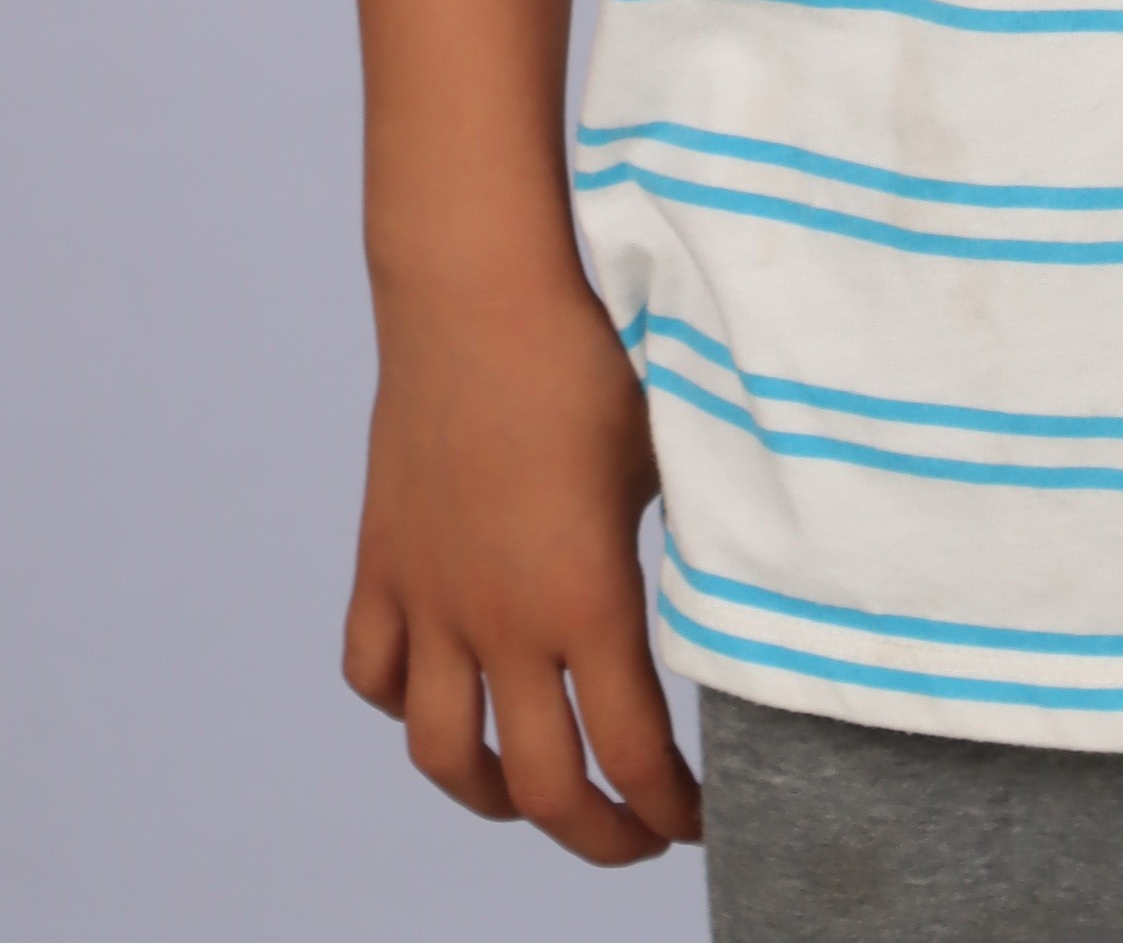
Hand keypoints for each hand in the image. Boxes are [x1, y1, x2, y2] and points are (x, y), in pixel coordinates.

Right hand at [343, 261, 700, 864]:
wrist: (478, 287)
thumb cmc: (590, 354)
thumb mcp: (669, 452)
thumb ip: (698, 542)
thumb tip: (748, 602)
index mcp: (584, 598)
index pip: (632, 754)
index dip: (670, 810)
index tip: (699, 821)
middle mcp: (498, 617)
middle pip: (538, 787)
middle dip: (595, 834)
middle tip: (634, 835)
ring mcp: (430, 595)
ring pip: (440, 751)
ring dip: (488, 793)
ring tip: (531, 791)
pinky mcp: (383, 559)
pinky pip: (374, 670)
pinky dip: (405, 702)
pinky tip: (444, 692)